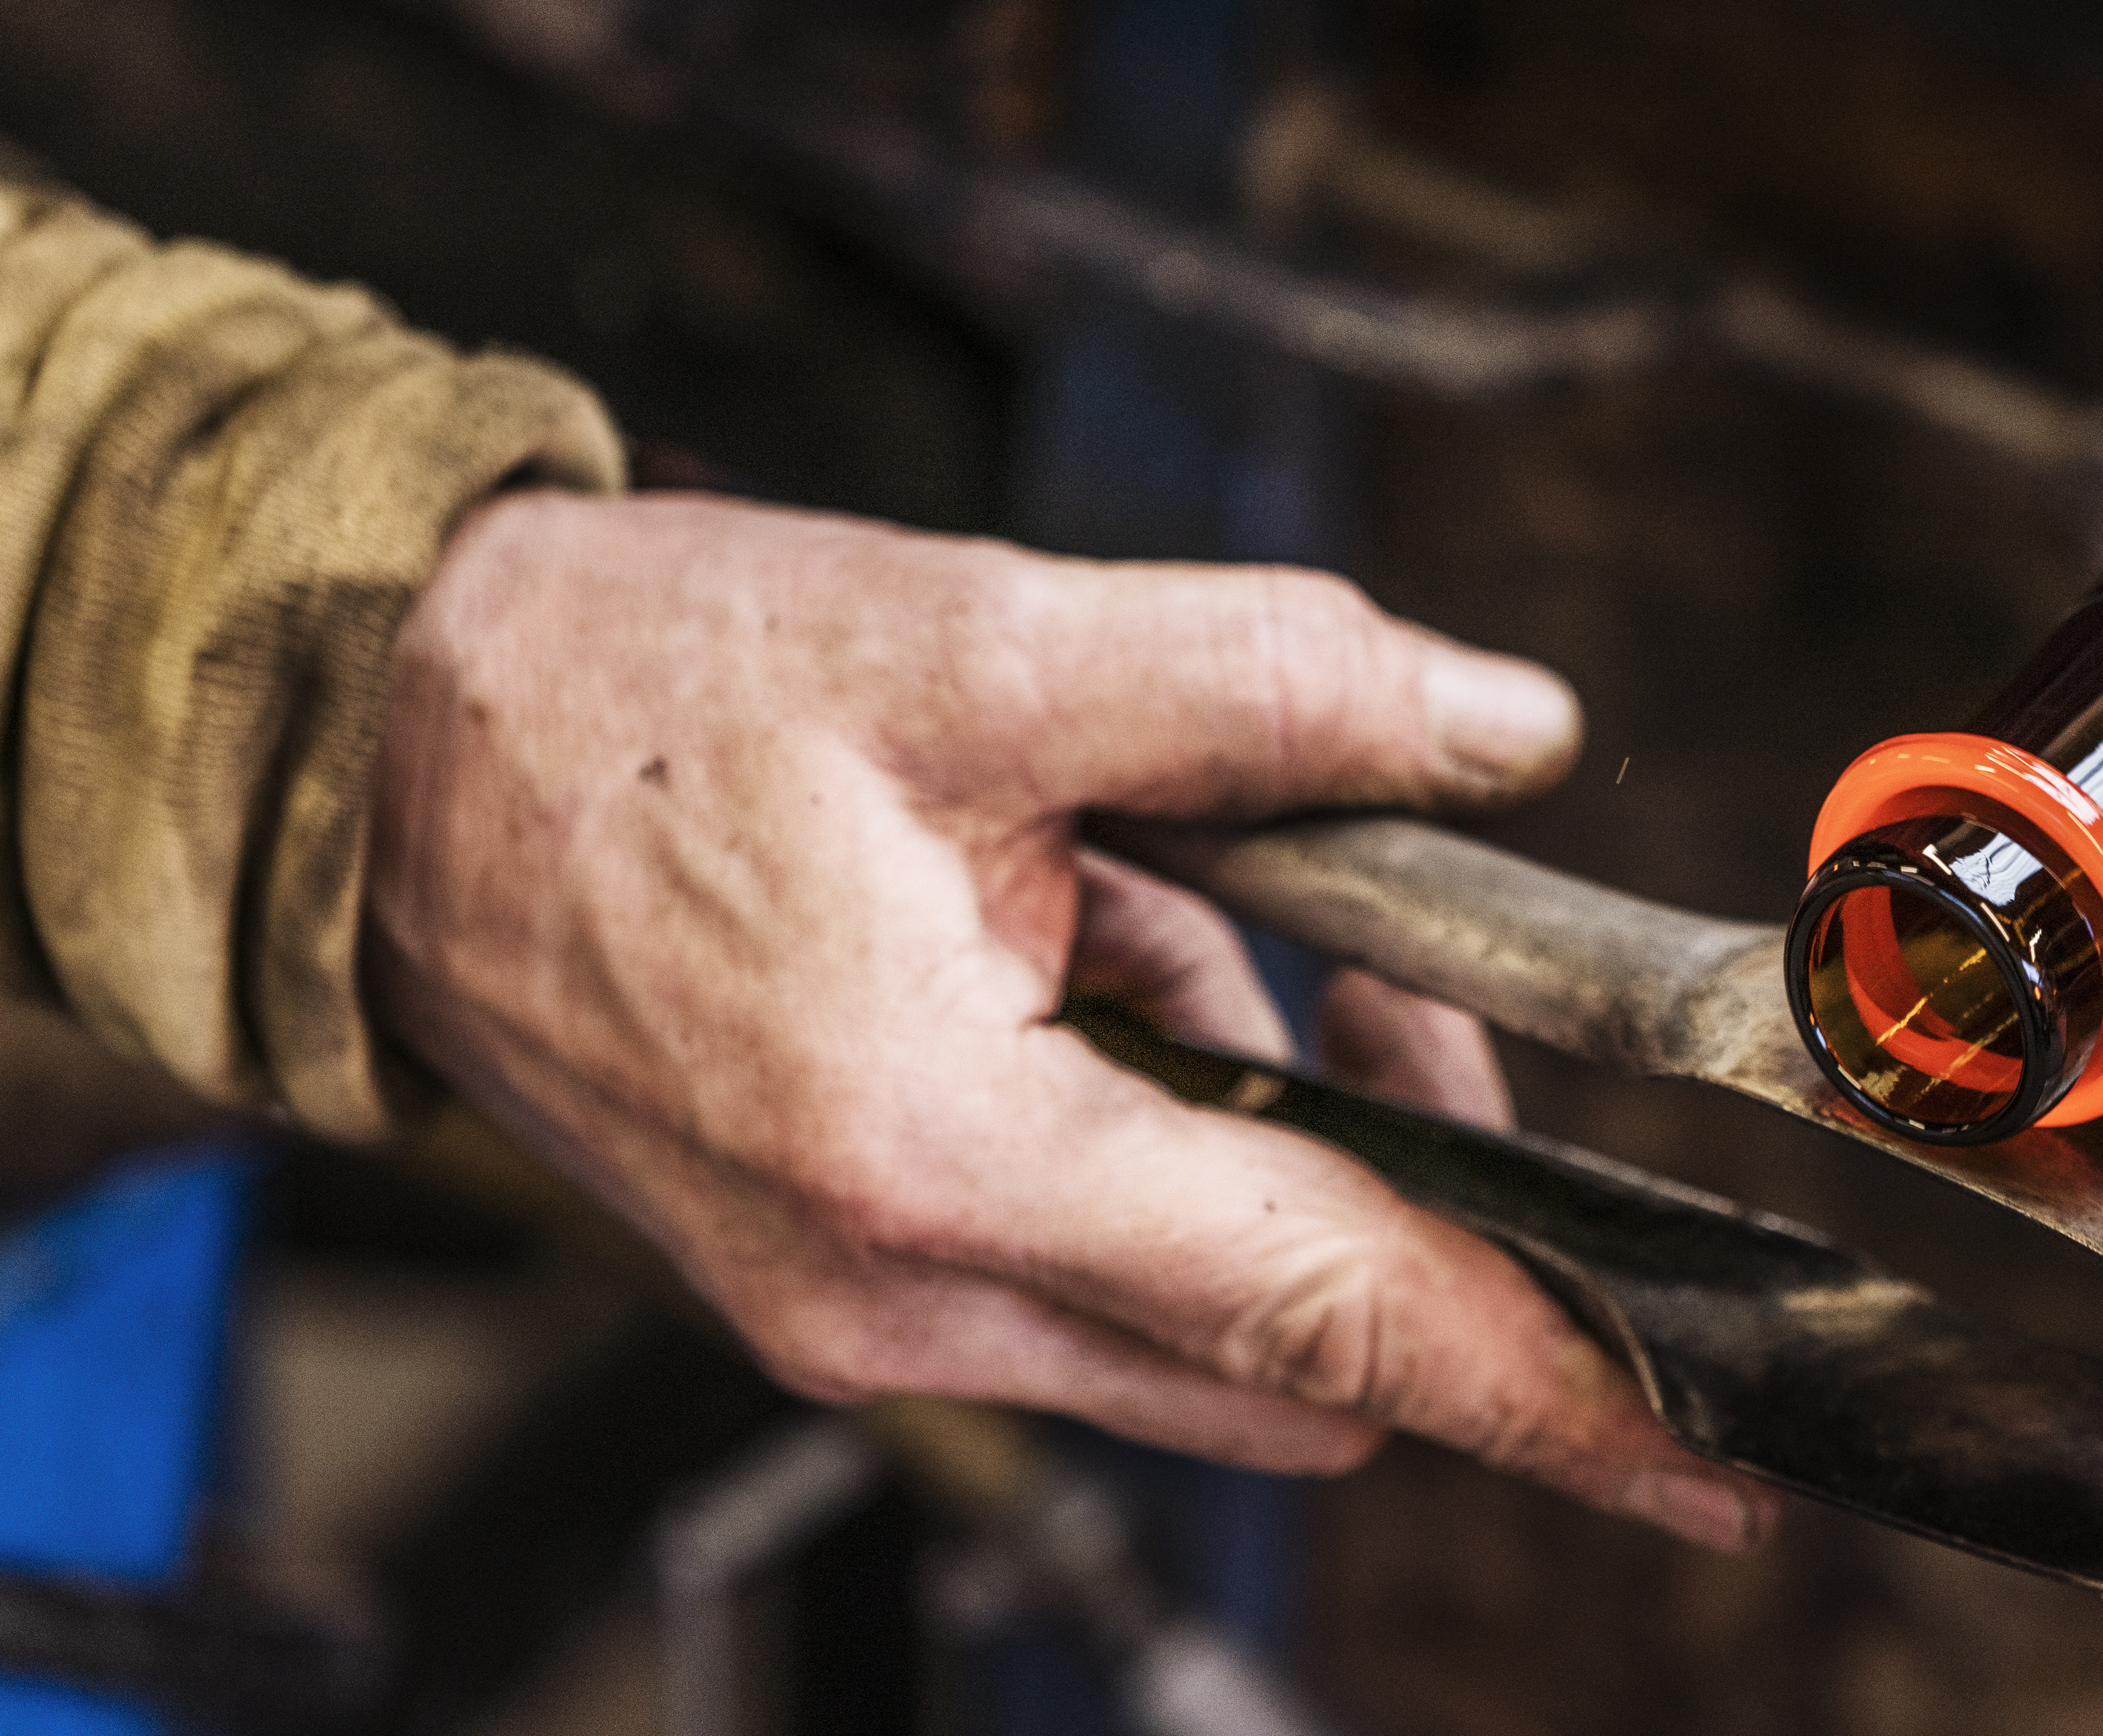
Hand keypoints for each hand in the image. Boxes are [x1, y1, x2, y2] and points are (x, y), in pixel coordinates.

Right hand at [360, 490, 1773, 1551]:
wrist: (392, 754)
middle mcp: (900, 1288)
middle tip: (1392, 971)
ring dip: (1273, 1133)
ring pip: (1203, 1301)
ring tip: (1180, 910)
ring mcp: (863, 1305)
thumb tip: (1501, 722)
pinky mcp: (845, 1274)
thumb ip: (1269, 685)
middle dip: (1408, 1176)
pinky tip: (1098, 951)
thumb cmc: (633, 698)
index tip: (1710, 1460)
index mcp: (938, 1154)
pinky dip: (1164, 1128)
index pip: (1334, 1310)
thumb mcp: (974, 642)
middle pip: (1293, 1331)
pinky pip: (1099, 1260)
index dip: (1553, 1387)